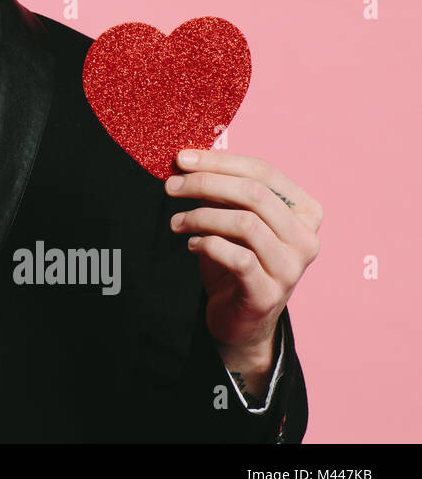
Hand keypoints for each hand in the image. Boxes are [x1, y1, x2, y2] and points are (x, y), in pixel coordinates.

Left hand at [165, 149, 322, 378]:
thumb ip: (220, 191)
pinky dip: (207, 244)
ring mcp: (291, 268)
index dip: (219, 161)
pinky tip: (192, 245)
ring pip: (245, 223)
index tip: (182, 158)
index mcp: (305, 212)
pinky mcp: (268, 293)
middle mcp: (306, 239)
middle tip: (171, 186)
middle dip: (205, 183)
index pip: (263, 172)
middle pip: (254, 193)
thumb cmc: (236, 260)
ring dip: (201, 216)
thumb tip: (189, 160)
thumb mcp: (230, 219)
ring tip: (177, 221)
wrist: (241, 320)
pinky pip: (237, 257)